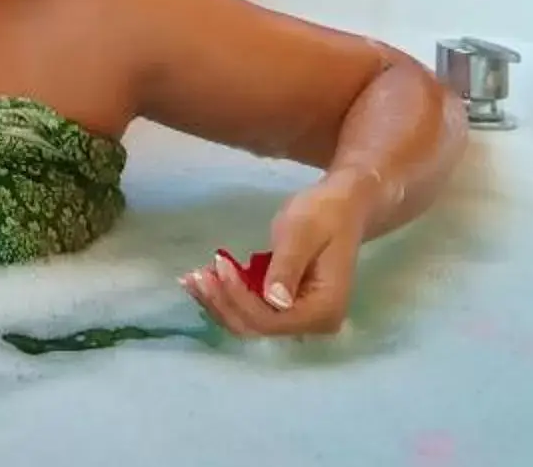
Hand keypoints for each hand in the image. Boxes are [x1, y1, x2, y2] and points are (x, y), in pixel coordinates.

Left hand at [182, 170, 381, 337]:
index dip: (239, 296)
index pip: (271, 319)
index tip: (219, 264)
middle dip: (223, 303)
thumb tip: (273, 301)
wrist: (341, 206)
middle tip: (195, 274)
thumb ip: (287, 266)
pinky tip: (203, 280)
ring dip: (219, 302)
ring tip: (191, 279)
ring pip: (249, 322)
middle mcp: (313, 324)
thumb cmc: (324, 213)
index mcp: (323, 310)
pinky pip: (252, 309)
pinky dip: (227, 296)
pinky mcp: (286, 308)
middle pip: (257, 326)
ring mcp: (299, 319)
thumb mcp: (303, 233)